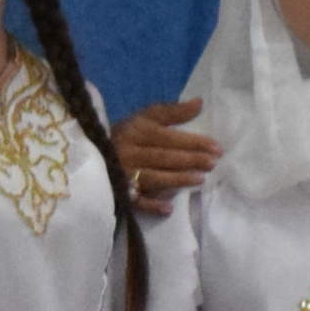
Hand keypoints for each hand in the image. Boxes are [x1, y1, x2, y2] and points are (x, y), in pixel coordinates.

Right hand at [111, 96, 216, 218]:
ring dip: (176, 179)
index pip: (167, 137)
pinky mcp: (118, 192)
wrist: (94, 153)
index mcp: (136, 131)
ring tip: (200, 180)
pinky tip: (169, 208)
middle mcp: (128, 152)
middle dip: (189, 160)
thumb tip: (200, 102)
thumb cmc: (129, 134)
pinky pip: (135, 200)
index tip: (216, 147)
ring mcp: (122, 173)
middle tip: (213, 163)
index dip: (192, 142)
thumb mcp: (147, 118)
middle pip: (162, 157)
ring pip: (152, 178)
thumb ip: (173, 112)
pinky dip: (151, 205)